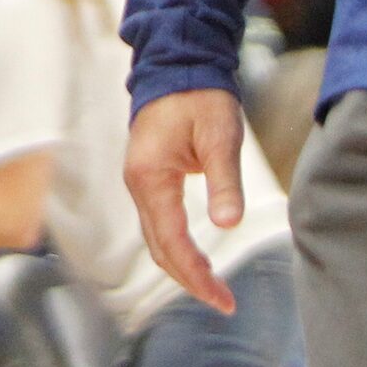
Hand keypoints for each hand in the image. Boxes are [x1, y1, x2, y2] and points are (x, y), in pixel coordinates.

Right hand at [123, 87, 243, 314]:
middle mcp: (138, 184)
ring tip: (214, 289)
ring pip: (156, 238)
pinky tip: (198, 257)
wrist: (179, 63)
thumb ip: (224, 183)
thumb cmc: (200, 96)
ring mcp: (141, 181)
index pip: (171, 242)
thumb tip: (228, 225)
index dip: (196, 275)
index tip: (223, 299)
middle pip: (159, 248)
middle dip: (189, 280)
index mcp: (150, 178)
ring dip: (182, 267)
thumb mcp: (221, 138)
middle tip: (224, 302)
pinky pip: (159, 223)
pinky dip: (177, 247)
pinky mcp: (150, 177)